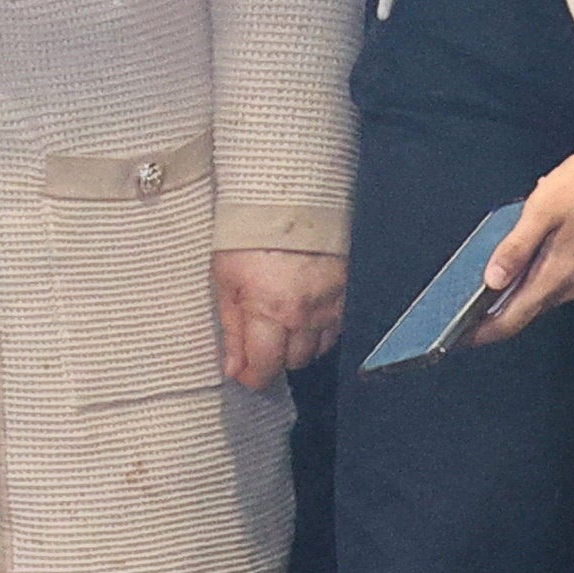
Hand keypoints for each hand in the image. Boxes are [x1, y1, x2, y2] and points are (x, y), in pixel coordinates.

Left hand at [214, 248, 345, 392]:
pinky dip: (319, 329)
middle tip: (259, 338)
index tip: (242, 370)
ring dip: (298, 344)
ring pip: (317, 349)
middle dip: (273, 357)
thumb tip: (232, 367)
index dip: (251, 376)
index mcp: (272, 312)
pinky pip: (335, 328)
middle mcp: (306, 315)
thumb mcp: (226, 281)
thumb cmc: (248, 236)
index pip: (266, 368)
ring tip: (281, 322)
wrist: (289, 196)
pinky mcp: (347, 293)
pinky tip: (304, 312)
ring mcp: (331, 304)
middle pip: (293, 362)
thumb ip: (232, 328)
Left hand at [465, 152, 573, 342]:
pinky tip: (533, 253)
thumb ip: (516, 247)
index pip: (515, 318)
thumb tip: (491, 280)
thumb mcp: (542, 209)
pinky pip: (562, 278)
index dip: (486, 331)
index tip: (463, 336)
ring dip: (521, 291)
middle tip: (471, 308)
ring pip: (546, 294)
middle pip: (530, 309)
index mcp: (557, 275)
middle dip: (500, 311)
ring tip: (497, 278)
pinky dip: (541, 274)